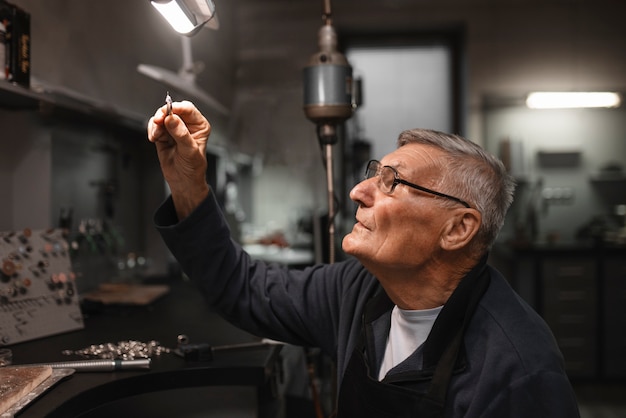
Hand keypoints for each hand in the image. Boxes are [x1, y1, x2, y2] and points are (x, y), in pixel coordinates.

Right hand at [148, 100, 210, 218]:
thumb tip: (172, 119)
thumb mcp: (189, 151)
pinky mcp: (164, 134)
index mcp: (199, 126)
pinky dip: (152, 129)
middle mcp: (187, 125)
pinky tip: (154, 138)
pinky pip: (155, 125)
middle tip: (158, 121)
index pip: (188, 109)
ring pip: (161, 116)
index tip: (168, 112)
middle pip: (172, 110)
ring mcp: (174, 129)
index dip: (177, 108)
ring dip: (156, 124)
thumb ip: (181, 134)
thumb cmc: (193, 168)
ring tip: (156, 135)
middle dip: (163, 114)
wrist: (183, 182)